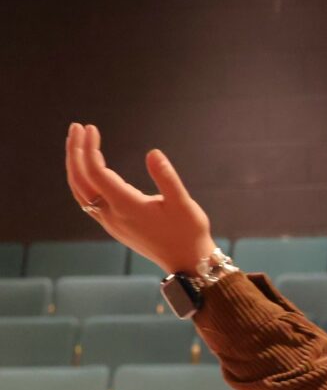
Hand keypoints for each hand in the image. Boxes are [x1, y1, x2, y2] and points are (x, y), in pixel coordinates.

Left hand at [65, 123, 216, 275]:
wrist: (187, 261)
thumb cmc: (188, 231)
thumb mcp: (182, 203)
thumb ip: (166, 177)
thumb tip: (153, 152)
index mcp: (126, 206)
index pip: (95, 173)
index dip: (89, 150)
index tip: (91, 129)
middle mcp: (112, 215)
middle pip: (80, 180)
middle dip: (75, 152)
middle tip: (77, 128)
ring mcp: (111, 222)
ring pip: (80, 191)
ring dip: (75, 166)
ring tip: (78, 144)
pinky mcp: (114, 225)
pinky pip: (88, 199)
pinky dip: (82, 180)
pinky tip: (89, 169)